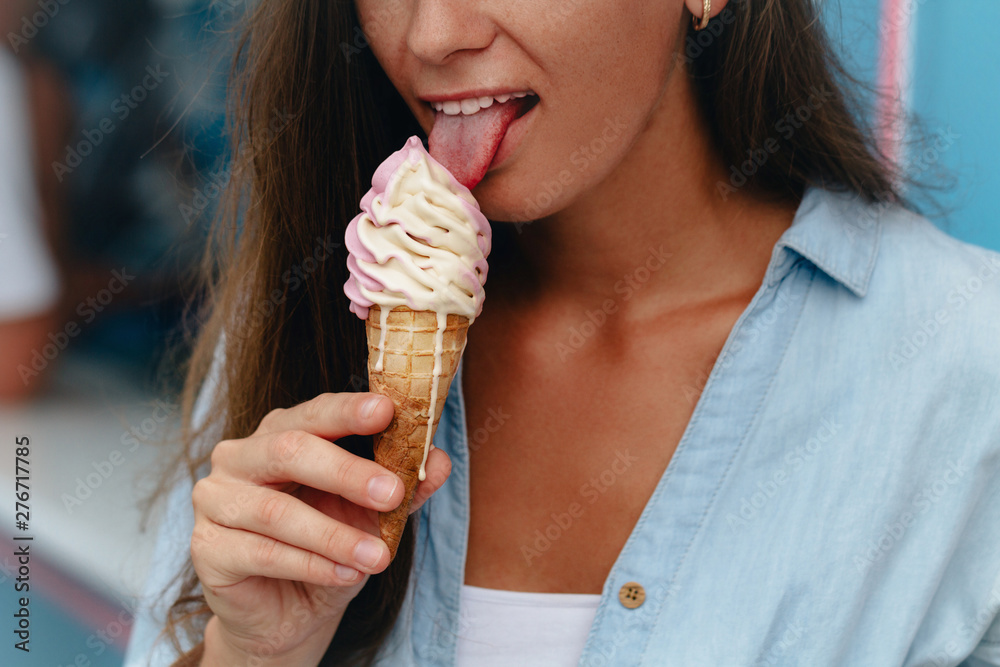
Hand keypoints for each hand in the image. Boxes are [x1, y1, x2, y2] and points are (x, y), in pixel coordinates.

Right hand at [190, 392, 451, 665]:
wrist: (288, 610)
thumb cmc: (328, 546)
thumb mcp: (373, 515)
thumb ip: (404, 486)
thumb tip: (440, 461)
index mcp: (281, 433)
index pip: (315, 411)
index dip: (350, 410)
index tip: (388, 410)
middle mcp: (240, 456)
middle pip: (291, 451)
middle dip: (348, 472)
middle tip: (393, 493)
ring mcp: (216, 499)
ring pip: (278, 512)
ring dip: (335, 536)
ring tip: (379, 557)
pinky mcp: (207, 548)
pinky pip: (263, 553)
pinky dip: (312, 565)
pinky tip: (346, 575)